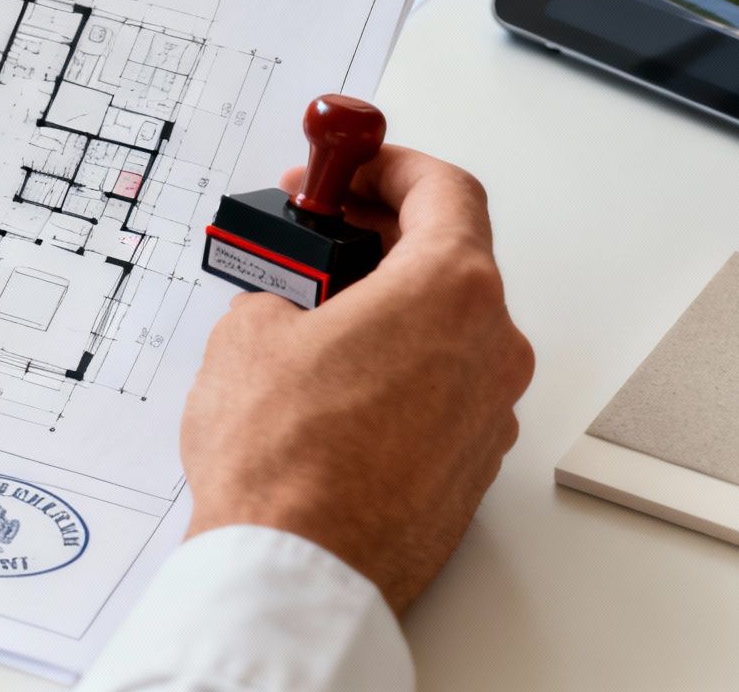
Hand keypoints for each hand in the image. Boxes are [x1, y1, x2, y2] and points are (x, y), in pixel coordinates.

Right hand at [181, 146, 531, 613]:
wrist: (295, 572)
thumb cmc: (283, 463)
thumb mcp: (248, 332)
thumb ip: (279, 290)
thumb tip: (283, 302)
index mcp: (452, 292)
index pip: (445, 189)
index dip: (389, 165)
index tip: (352, 167)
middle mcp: (490, 349)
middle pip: (451, 260)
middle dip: (379, 238)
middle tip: (318, 237)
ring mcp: (487, 414)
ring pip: (447, 331)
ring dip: (387, 310)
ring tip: (311, 321)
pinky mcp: (470, 467)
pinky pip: (440, 392)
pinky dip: (397, 371)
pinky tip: (331, 388)